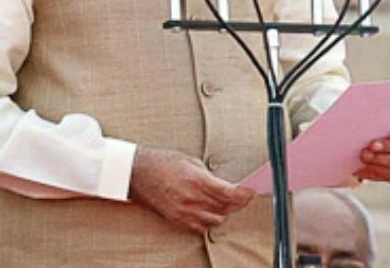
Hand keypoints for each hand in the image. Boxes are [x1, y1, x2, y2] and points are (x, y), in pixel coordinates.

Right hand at [129, 146, 254, 233]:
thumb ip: (209, 176)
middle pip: (226, 208)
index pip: (230, 194)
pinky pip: (200, 227)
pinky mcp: (177, 219)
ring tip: (225, 204)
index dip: (244, 195)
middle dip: (238, 203)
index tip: (251, 192)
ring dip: (224, 213)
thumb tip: (225, 185)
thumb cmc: (164, 162)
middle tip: (242, 196)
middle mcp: (192, 199)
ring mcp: (184, 211)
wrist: (139, 172)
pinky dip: (208, 221)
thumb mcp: (192, 161)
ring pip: (216, 220)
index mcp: (197, 181)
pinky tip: (209, 212)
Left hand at [354, 118, 389, 182]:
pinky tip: (364, 167)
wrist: (368, 138)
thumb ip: (381, 114)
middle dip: (389, 147)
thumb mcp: (380, 115)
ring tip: (365, 155)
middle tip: (372, 145)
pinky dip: (377, 171)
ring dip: (382, 160)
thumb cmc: (377, 120)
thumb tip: (371, 110)